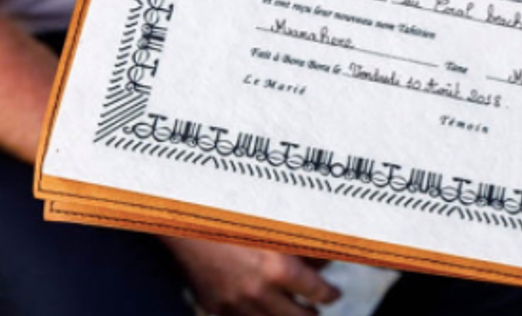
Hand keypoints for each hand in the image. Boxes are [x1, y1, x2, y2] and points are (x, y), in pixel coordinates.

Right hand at [164, 235, 339, 315]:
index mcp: (277, 268)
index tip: (333, 293)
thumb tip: (323, 255)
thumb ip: (301, 243)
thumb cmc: (232, 214)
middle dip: (311, 315)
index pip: (316, 291)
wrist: (188, 221)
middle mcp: (258, 291)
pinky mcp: (216, 308)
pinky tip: (263, 311)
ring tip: (296, 313)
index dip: (329, 294)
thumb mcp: (274, 224)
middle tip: (318, 309)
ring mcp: (236, 304)